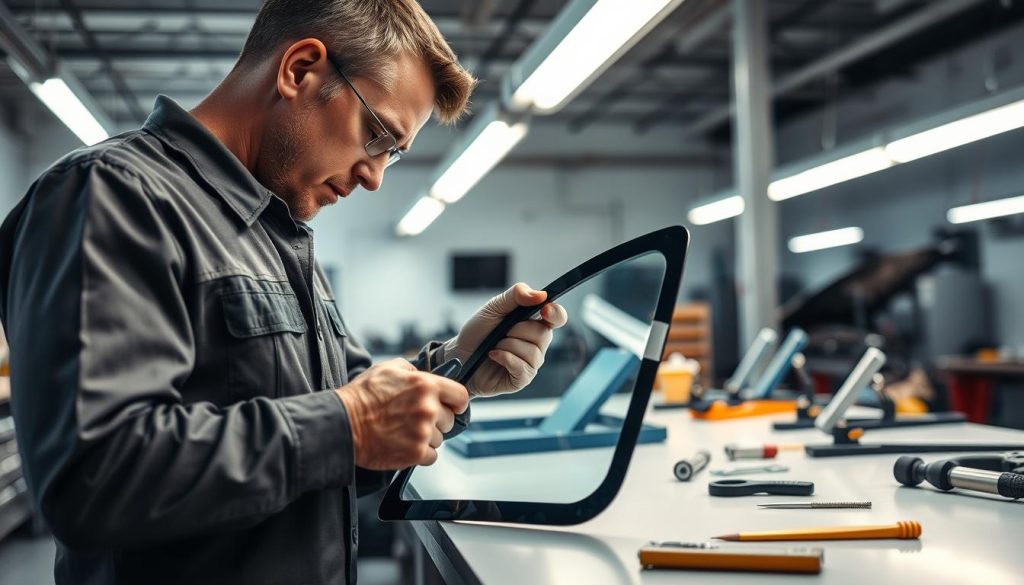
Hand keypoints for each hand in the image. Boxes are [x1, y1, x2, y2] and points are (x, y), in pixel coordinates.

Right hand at [336, 358, 468, 468]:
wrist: (343, 423)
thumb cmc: (362, 396)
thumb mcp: (388, 368)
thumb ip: (412, 370)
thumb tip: (423, 374)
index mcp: (425, 385)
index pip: (461, 396)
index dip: (456, 403)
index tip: (452, 407)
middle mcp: (428, 408)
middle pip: (450, 420)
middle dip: (437, 421)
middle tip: (415, 420)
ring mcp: (422, 432)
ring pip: (440, 440)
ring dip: (426, 438)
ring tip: (404, 432)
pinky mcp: (415, 453)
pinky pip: (431, 457)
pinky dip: (420, 454)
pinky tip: (404, 444)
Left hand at [443, 283, 567, 397]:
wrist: (458, 355)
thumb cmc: (478, 332)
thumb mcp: (493, 307)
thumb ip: (516, 296)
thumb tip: (541, 295)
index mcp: (534, 322)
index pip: (557, 317)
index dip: (556, 313)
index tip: (544, 310)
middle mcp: (537, 343)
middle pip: (543, 334)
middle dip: (517, 330)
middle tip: (501, 331)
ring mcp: (531, 363)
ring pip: (532, 352)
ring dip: (508, 345)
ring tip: (495, 345)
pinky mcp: (521, 379)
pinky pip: (522, 367)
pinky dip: (504, 358)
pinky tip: (493, 355)